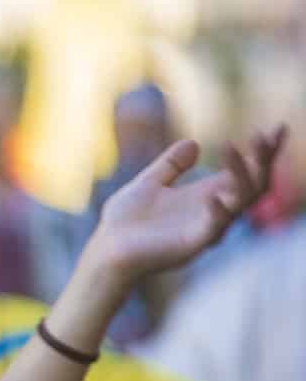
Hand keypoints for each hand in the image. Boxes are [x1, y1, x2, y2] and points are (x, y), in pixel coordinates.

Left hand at [82, 127, 287, 286]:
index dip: (263, 152)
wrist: (104, 252)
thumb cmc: (123, 223)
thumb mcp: (148, 184)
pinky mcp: (192, 246)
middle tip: (266, 136)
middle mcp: (213, 211)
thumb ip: (170, 165)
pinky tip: (214, 195)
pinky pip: (215, 228)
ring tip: (232, 149)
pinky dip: (218, 211)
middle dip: (263, 160)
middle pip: (254, 185)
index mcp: (206, 195)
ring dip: (242, 175)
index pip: (245, 171)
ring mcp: (205, 229)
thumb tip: (193, 143)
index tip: (277, 128)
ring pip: (241, 202)